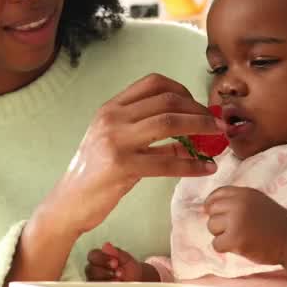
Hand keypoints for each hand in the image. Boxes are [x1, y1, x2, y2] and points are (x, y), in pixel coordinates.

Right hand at [37, 74, 219, 239]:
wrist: (68, 204)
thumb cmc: (96, 176)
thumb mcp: (119, 146)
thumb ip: (151, 139)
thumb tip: (192, 138)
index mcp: (110, 108)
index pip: (153, 82)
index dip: (183, 90)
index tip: (199, 106)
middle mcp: (111, 118)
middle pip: (167, 100)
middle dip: (199, 110)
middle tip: (216, 124)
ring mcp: (114, 140)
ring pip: (169, 123)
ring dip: (200, 128)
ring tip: (218, 138)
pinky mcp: (120, 166)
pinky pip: (166, 162)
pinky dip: (192, 165)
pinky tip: (205, 168)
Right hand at [85, 243, 159, 281]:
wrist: (138, 281)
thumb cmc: (130, 269)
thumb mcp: (126, 259)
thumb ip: (116, 252)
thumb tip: (106, 246)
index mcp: (98, 258)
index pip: (93, 255)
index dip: (103, 259)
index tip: (115, 262)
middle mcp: (94, 269)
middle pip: (90, 269)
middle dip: (105, 271)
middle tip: (120, 272)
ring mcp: (95, 282)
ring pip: (93, 281)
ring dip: (107, 281)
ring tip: (120, 281)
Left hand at [205, 186, 286, 284]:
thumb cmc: (276, 224)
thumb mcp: (258, 202)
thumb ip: (237, 201)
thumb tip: (209, 207)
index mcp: (244, 193)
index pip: (216, 194)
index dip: (213, 206)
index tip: (220, 215)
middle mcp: (239, 203)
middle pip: (211, 211)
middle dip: (219, 222)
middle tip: (234, 230)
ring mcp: (236, 221)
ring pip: (212, 227)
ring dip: (222, 235)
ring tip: (241, 237)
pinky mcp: (235, 239)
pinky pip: (216, 244)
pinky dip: (226, 248)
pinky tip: (241, 246)